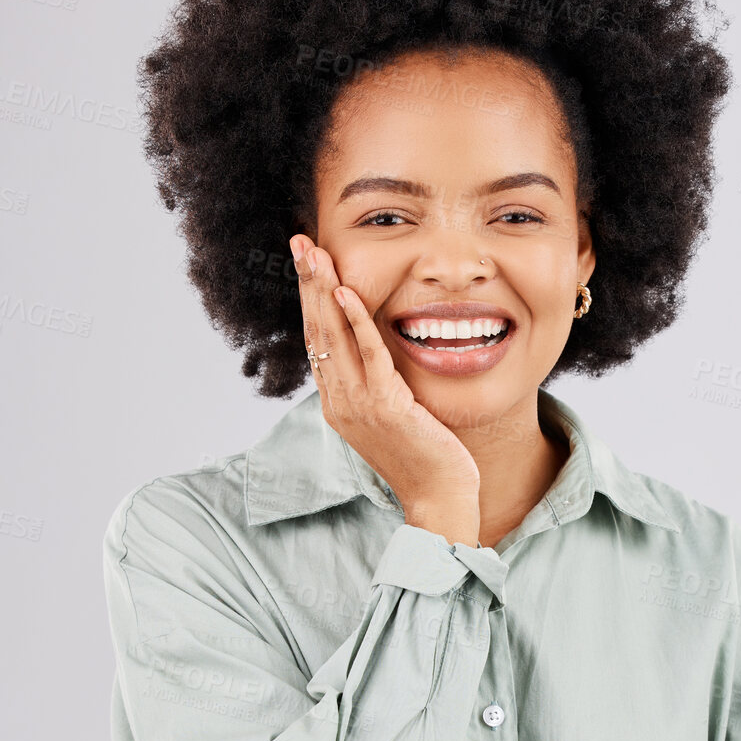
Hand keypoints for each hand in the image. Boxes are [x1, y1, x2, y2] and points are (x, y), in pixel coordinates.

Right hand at [291, 234, 481, 544]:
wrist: (440, 498)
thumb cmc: (427, 458)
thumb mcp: (396, 416)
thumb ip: (382, 386)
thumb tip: (381, 356)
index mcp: (338, 403)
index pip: (318, 341)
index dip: (311, 300)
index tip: (307, 263)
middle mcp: (340, 402)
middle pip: (316, 331)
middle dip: (308, 283)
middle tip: (300, 242)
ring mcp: (358, 404)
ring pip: (333, 336)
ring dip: (323, 289)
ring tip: (314, 252)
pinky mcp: (385, 406)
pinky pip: (367, 354)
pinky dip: (355, 319)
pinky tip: (348, 289)